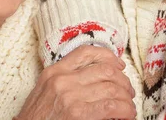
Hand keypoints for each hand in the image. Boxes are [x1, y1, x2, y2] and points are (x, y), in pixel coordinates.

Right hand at [15, 45, 135, 119]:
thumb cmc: (36, 119)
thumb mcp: (44, 91)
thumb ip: (65, 80)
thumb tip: (96, 78)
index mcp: (54, 71)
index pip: (86, 52)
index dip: (108, 56)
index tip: (119, 66)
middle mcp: (63, 80)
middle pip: (105, 70)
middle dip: (123, 81)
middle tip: (128, 92)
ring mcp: (70, 96)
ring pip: (112, 87)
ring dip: (126, 98)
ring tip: (129, 106)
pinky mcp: (79, 114)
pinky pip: (112, 106)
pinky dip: (125, 110)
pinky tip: (127, 114)